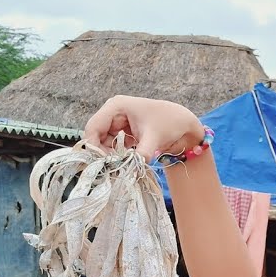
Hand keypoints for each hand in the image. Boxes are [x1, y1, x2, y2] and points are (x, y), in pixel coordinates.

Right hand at [82, 96, 203, 161]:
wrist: (182, 123)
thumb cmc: (170, 123)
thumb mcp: (155, 138)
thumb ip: (142, 153)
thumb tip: (132, 169)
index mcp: (116, 106)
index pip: (93, 127)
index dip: (94, 146)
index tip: (103, 164)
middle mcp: (112, 112)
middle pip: (95, 136)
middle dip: (103, 153)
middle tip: (115, 167)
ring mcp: (116, 122)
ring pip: (103, 143)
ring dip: (111, 156)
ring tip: (124, 164)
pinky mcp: (122, 132)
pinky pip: (112, 146)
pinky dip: (118, 155)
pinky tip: (127, 161)